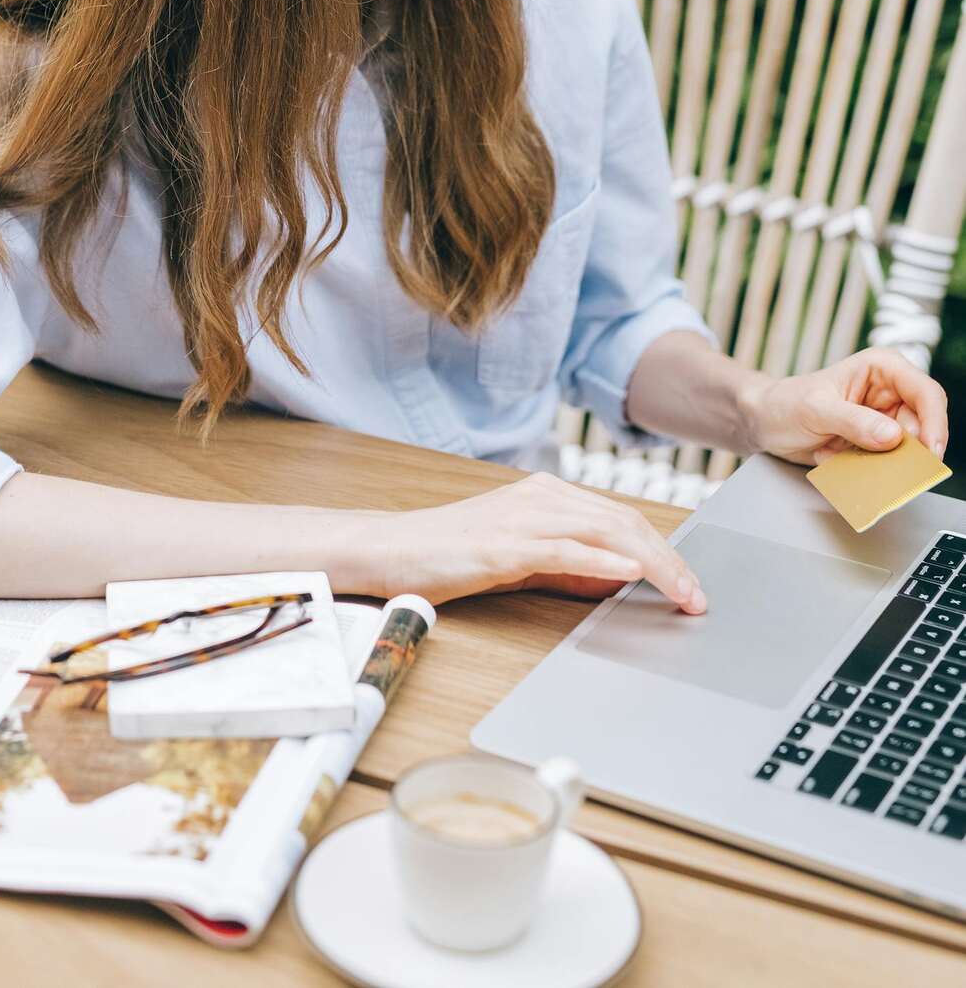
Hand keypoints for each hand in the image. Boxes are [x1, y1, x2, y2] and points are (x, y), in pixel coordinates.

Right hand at [385, 470, 706, 614]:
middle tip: (697, 597)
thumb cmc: (451, 555)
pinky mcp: (504, 543)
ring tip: (681, 592)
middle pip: (623, 522)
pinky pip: (564, 549)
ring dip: (651, 564)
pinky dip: (602, 561)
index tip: (689, 584)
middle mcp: (540, 495)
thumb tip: (620, 579)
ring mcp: (522, 516)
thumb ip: (570, 564)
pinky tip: (630, 573)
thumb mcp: (522, 557)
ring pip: (604, 532)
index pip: (621, 518)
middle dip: (669, 560)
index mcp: (546, 493)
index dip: (663, 550)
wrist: (392, 550)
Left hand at [741, 346, 948, 467]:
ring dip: (883, 463)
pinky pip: (889, 463)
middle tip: (889, 469)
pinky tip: (837, 458)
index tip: (930, 451)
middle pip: (924, 426)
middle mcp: (890, 392)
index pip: (926, 392)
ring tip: (846, 457)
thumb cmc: (785, 403)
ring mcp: (884, 419)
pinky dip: (869, 469)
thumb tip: (892, 436)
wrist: (764, 422)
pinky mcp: (875, 443)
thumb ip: (854, 421)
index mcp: (881, 368)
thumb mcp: (816, 410)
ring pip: (908, 449)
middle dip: (909, 451)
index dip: (935, 422)